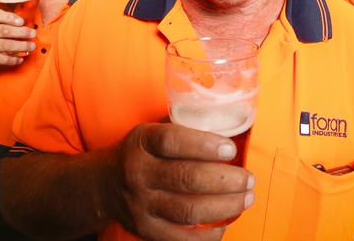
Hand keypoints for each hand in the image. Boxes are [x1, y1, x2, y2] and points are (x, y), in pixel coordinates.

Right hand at [0, 9, 36, 71]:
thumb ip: (7, 22)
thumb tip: (27, 22)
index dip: (10, 17)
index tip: (22, 21)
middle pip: (4, 30)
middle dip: (21, 32)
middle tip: (33, 34)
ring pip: (5, 45)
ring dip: (22, 46)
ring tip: (32, 46)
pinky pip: (3, 59)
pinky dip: (14, 59)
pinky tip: (21, 58)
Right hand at [104, 123, 254, 240]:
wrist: (105, 184)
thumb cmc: (142, 153)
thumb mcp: (151, 131)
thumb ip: (183, 126)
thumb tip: (228, 124)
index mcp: (142, 143)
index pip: (172, 141)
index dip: (204, 145)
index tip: (230, 149)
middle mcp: (138, 173)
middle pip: (187, 178)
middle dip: (226, 180)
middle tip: (248, 178)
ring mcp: (141, 205)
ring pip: (188, 210)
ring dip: (225, 205)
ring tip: (246, 198)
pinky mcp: (146, 230)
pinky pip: (182, 238)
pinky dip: (208, 234)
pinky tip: (225, 223)